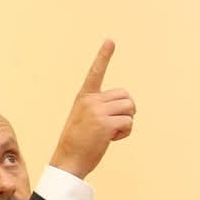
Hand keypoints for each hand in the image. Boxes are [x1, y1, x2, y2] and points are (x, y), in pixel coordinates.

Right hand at [50, 40, 135, 178]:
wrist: (69, 159)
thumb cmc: (79, 141)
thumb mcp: (86, 117)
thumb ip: (101, 107)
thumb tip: (126, 105)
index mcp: (84, 96)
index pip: (95, 72)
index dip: (104, 55)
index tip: (110, 40)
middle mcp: (91, 100)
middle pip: (126, 96)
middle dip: (127, 110)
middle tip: (115, 124)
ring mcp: (98, 111)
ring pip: (130, 108)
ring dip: (127, 121)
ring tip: (111, 132)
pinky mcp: (105, 124)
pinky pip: (129, 123)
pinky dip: (125, 133)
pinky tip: (111, 139)